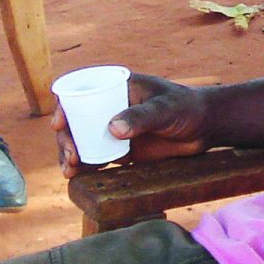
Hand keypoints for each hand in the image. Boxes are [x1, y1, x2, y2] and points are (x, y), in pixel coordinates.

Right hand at [52, 71, 212, 177]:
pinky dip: (84, 166)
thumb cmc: (187, 108)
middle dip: (66, 138)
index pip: (81, 92)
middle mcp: (109, 107)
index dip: (63, 106)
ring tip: (70, 170)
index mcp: (116, 87)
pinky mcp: (121, 150)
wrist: (204, 129)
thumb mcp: (165, 109)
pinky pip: (96, 157)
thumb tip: (112, 129)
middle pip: (75, 121)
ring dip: (70, 154)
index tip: (59, 124)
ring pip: (82, 141)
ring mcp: (114, 130)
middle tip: (71, 155)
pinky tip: (76, 176)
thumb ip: (142, 117)